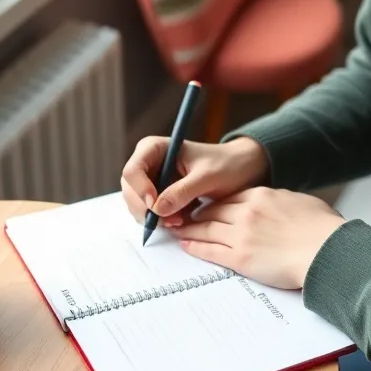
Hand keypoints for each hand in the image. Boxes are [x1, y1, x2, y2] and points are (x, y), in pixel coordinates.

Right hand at [120, 135, 269, 225]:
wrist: (240, 169)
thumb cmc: (226, 164)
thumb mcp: (207, 176)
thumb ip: (183, 191)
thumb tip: (157, 209)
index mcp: (156, 148)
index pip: (132, 170)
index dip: (140, 190)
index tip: (155, 206)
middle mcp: (149, 163)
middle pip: (130, 191)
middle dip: (146, 209)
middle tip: (170, 221)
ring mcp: (153, 180)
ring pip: (138, 205)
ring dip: (154, 217)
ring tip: (180, 220)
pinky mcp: (160, 195)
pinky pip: (151, 212)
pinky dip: (162, 220)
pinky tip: (181, 219)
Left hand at [169, 187, 344, 289]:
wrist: (326, 250)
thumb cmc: (322, 228)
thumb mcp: (300, 202)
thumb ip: (282, 201)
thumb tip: (278, 205)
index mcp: (262, 195)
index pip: (230, 197)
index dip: (215, 202)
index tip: (206, 206)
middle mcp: (247, 212)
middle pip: (212, 211)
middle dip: (196, 214)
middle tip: (183, 217)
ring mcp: (241, 235)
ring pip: (206, 229)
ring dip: (188, 230)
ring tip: (176, 230)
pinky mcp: (241, 259)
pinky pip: (210, 251)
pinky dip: (195, 247)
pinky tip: (186, 245)